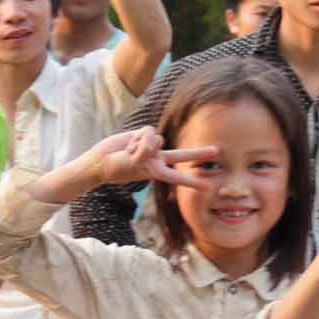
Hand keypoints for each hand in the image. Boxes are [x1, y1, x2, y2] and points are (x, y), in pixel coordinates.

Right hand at [88, 126, 218, 189]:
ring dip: (142, 143)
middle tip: (217, 151)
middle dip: (199, 153)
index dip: (193, 182)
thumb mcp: (132, 164)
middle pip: (182, 155)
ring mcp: (151, 146)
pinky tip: (129, 144)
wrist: (101, 160)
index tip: (209, 188)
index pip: (178, 177)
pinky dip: (137, 136)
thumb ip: (145, 152)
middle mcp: (157, 158)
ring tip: (130, 152)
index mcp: (156, 172)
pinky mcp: (144, 135)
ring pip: (156, 138)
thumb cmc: (116, 168)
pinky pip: (148, 130)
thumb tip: (154, 138)